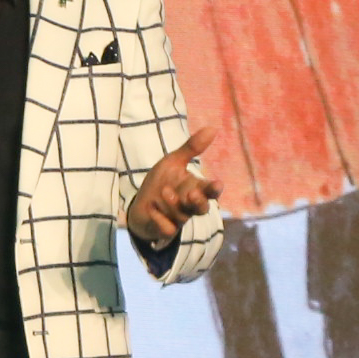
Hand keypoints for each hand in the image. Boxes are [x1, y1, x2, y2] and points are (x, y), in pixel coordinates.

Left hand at [124, 127, 219, 247]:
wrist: (140, 204)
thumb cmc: (162, 182)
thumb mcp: (173, 162)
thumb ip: (191, 148)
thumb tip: (212, 128)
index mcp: (195, 188)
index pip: (210, 191)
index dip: (214, 189)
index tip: (218, 183)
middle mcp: (189, 205)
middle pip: (202, 208)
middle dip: (199, 202)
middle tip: (192, 193)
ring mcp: (177, 219)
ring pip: (183, 216)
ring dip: (174, 204)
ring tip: (165, 191)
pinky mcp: (164, 229)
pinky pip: (167, 229)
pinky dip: (160, 219)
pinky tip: (152, 208)